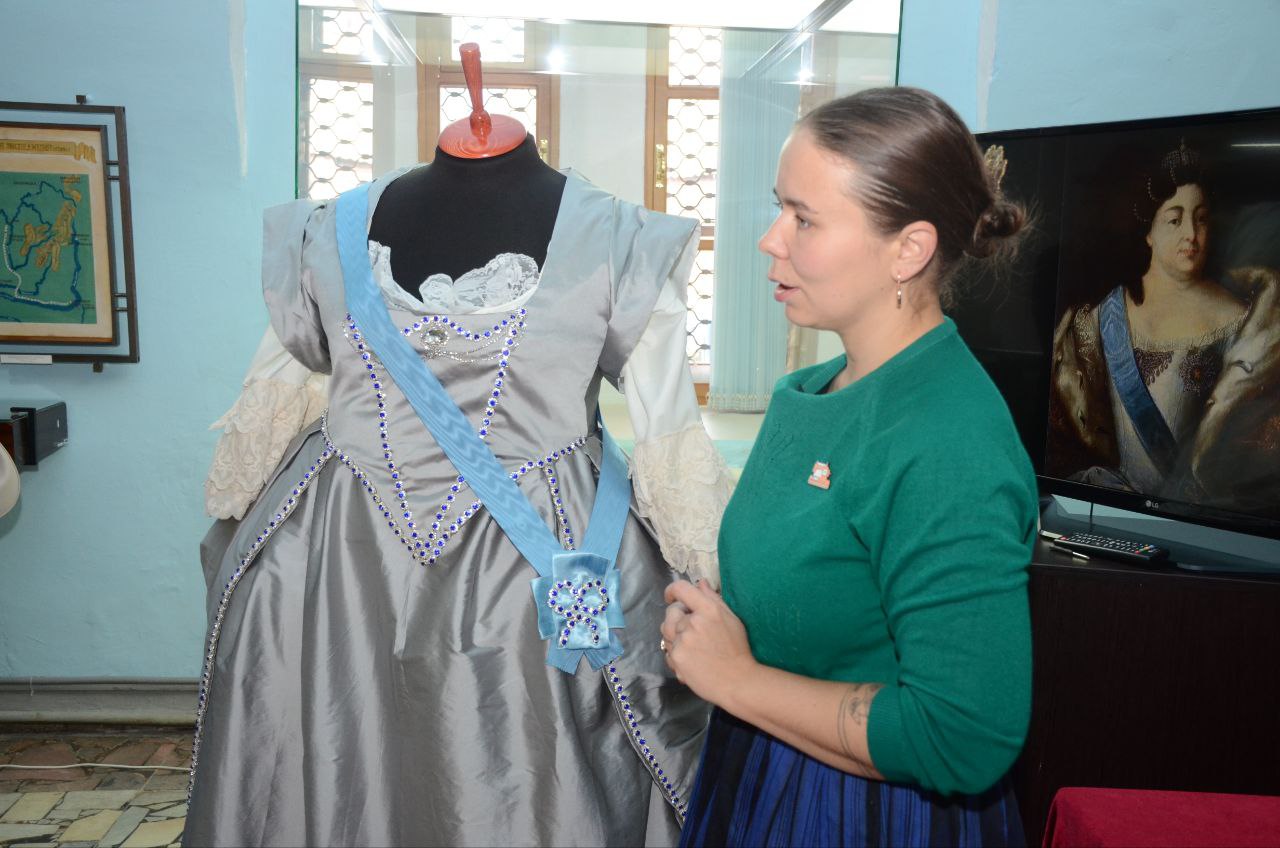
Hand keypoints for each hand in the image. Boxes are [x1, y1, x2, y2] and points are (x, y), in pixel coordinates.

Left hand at [661, 579, 757, 707]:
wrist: (737, 681)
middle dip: (678, 617)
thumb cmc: (737, 649)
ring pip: (666, 631)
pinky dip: (676, 654)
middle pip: (671, 612)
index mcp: (708, 610)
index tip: (672, 596)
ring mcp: (683, 641)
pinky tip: (691, 659)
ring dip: (675, 636)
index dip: (672, 590)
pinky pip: (667, 650)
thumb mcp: (731, 618)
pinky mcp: (676, 658)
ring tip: (692, 645)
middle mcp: (693, 623)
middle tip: (691, 628)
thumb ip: (713, 598)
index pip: (681, 589)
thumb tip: (700, 582)